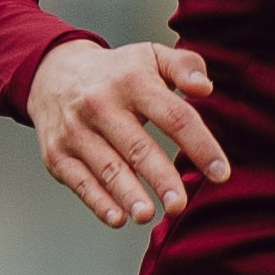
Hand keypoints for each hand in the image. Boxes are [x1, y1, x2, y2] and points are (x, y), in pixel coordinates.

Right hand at [29, 36, 228, 227]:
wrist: (52, 73)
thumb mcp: (150, 56)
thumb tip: (205, 89)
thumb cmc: (118, 73)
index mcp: (132, 81)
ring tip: (149, 216)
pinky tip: (118, 218)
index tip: (221, 173)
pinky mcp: (57, 154)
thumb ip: (185, 66)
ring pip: (107, 167)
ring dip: (128, 194)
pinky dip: (98, 202)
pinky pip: (80, 181)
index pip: (174, 116)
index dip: (200, 145)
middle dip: (160, 178)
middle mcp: (101, 105)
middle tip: (179, 205)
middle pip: (137, 147)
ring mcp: (76, 131)